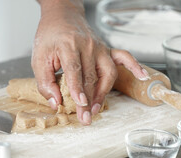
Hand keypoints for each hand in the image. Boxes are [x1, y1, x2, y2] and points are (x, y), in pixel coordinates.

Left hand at [33, 0, 148, 124]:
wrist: (62, 16)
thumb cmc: (50, 37)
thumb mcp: (38, 58)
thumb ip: (45, 82)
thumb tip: (55, 103)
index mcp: (68, 45)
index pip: (74, 69)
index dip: (77, 88)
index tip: (80, 104)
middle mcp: (87, 46)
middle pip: (91, 76)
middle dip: (88, 100)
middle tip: (85, 118)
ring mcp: (99, 47)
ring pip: (107, 73)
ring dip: (103, 93)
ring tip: (96, 108)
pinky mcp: (106, 49)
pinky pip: (124, 57)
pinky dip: (134, 67)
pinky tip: (142, 77)